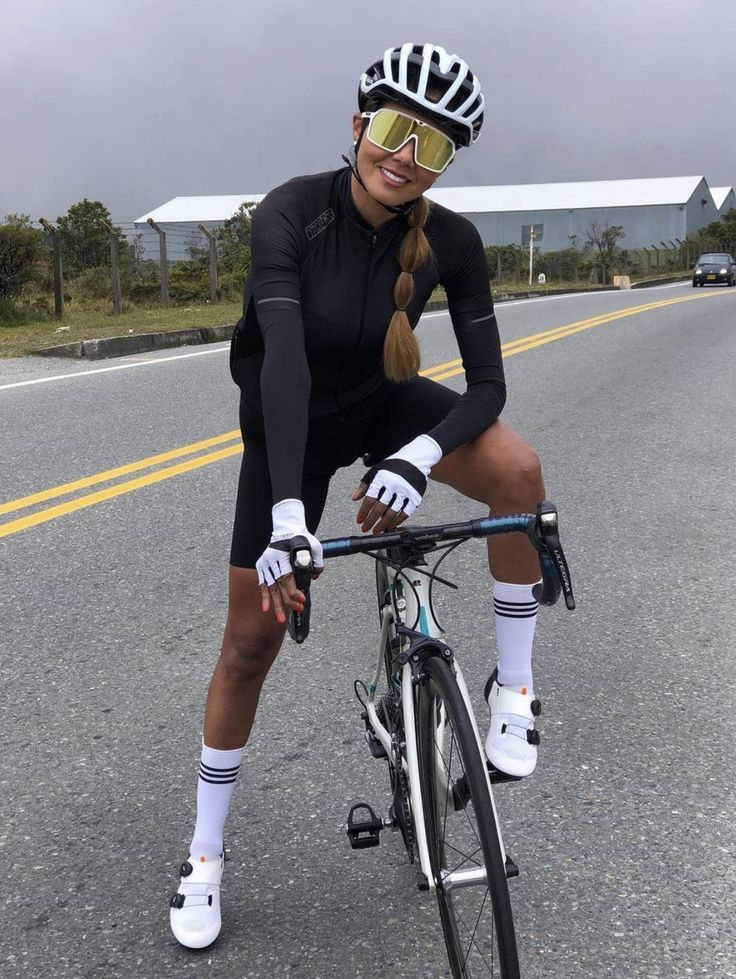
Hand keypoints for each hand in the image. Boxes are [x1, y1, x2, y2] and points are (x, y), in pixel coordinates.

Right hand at [257, 499, 322, 622]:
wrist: (286, 528)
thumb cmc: (302, 538)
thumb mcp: (314, 546)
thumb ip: (317, 562)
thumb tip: (314, 578)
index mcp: (283, 553)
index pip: (287, 576)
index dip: (294, 590)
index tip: (302, 599)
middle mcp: (272, 558)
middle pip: (279, 584)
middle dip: (288, 600)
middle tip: (298, 610)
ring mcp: (265, 562)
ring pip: (270, 587)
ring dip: (276, 604)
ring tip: (281, 619)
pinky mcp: (261, 565)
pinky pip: (263, 584)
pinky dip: (265, 597)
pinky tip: (266, 609)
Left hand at [352, 434, 441, 533]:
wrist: (415, 460)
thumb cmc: (393, 466)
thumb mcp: (376, 471)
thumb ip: (364, 485)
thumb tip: (355, 498)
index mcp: (382, 478)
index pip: (369, 498)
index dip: (363, 512)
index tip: (359, 521)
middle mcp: (393, 485)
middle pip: (380, 507)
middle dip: (371, 521)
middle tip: (366, 528)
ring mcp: (405, 491)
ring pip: (392, 512)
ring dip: (383, 524)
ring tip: (377, 530)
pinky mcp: (415, 497)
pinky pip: (405, 513)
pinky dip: (397, 521)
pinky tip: (390, 525)